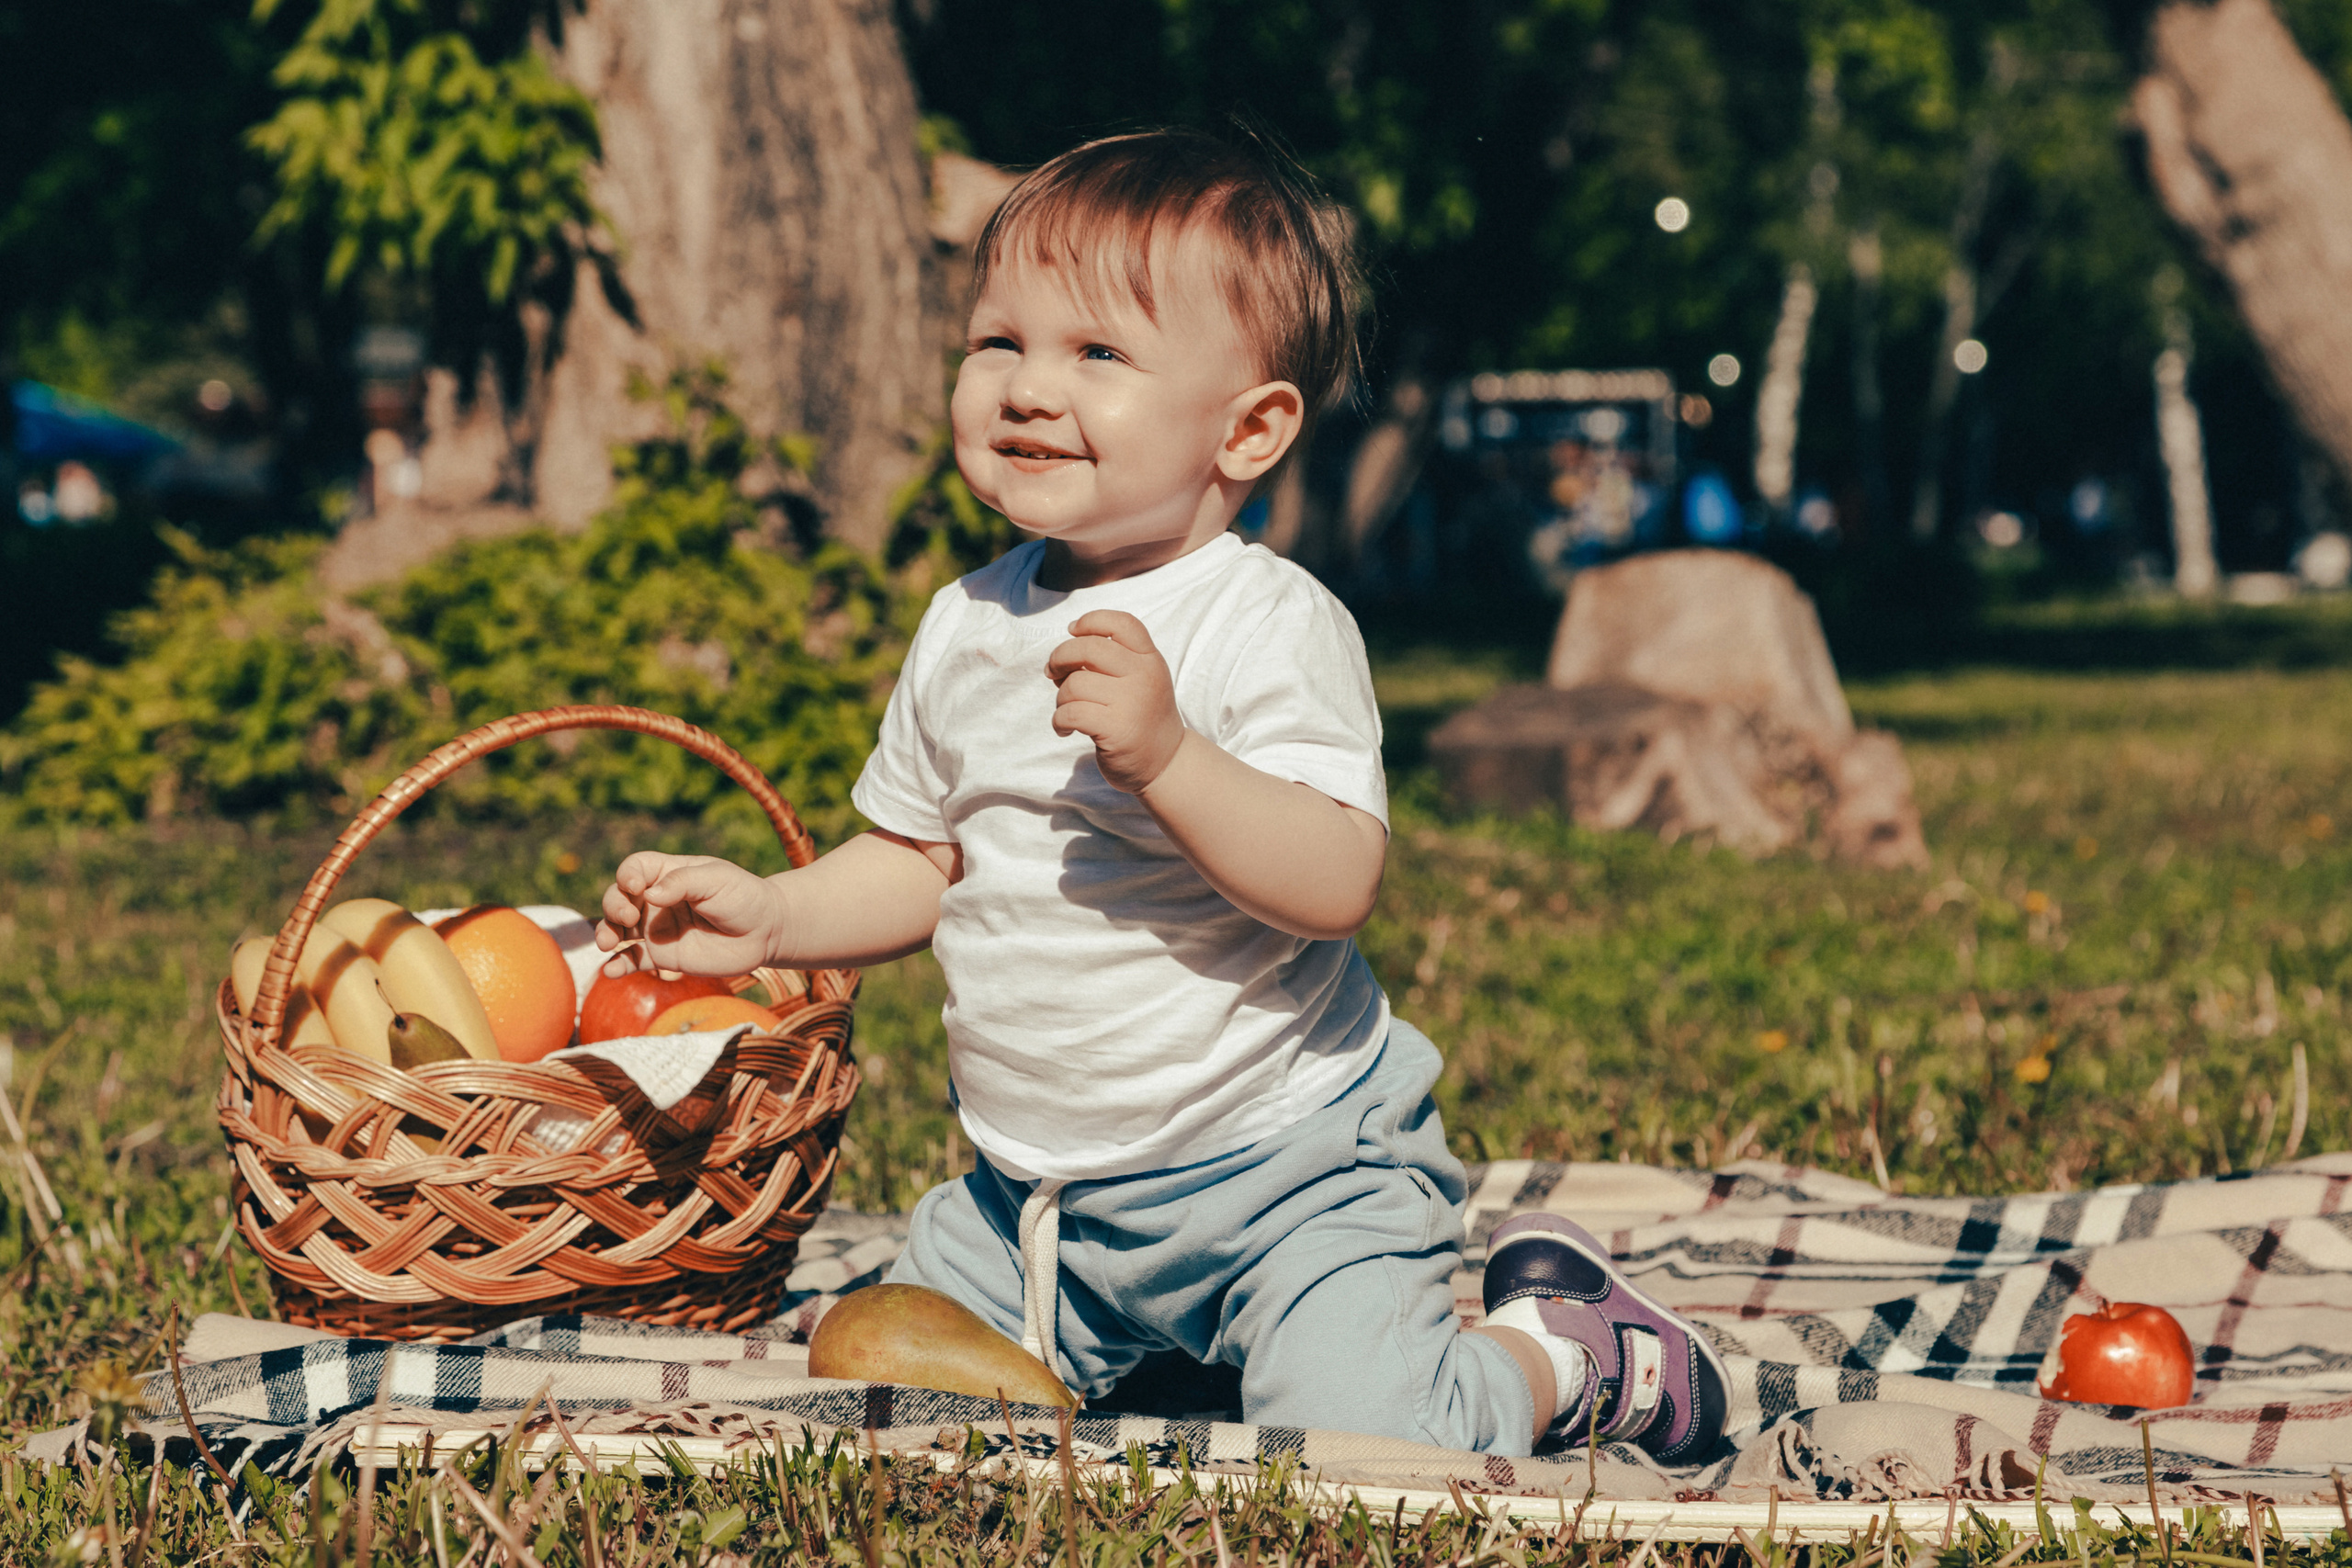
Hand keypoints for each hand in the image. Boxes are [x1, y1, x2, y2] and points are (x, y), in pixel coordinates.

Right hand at [594, 852, 785, 977]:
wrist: (764, 932)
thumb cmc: (743, 897)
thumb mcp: (717, 879)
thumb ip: (683, 882)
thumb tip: (649, 895)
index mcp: (668, 873)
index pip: (635, 868)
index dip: (627, 874)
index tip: (635, 885)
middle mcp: (656, 900)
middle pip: (619, 897)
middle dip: (614, 905)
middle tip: (628, 916)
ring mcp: (657, 929)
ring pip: (619, 929)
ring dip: (606, 933)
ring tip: (607, 943)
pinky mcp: (663, 956)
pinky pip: (632, 961)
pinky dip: (617, 966)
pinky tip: (610, 971)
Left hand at [1046, 610, 1184, 792]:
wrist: (1165, 762)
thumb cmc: (1142, 717)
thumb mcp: (1140, 680)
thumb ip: (1110, 662)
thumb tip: (1059, 656)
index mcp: (1150, 659)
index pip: (1122, 623)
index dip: (1091, 620)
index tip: (1073, 630)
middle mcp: (1144, 676)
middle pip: (1088, 648)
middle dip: (1059, 658)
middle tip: (1053, 672)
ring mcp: (1131, 702)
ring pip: (1074, 684)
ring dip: (1060, 698)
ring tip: (1068, 710)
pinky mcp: (1116, 729)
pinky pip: (1070, 713)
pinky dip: (1059, 721)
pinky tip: (1065, 729)